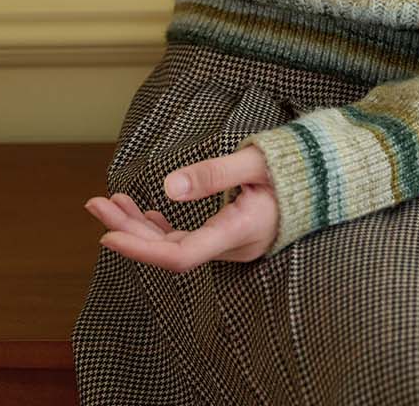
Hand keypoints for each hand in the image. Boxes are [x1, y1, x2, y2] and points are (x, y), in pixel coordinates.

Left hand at [83, 144, 277, 271]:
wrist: (323, 183)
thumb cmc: (294, 170)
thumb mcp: (255, 162)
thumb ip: (214, 174)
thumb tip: (168, 187)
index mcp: (237, 232)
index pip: (180, 256)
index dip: (140, 250)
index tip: (106, 237)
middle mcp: (228, 246)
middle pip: (168, 251)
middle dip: (128, 230)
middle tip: (94, 205)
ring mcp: (226, 244)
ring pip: (173, 244)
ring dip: (139, 226)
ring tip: (109, 203)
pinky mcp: (225, 235)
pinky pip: (185, 238)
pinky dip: (159, 225)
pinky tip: (142, 212)